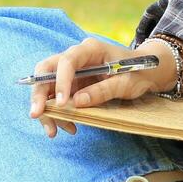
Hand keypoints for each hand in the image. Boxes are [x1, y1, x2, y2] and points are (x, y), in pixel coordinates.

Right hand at [29, 37, 175, 138]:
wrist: (146, 72)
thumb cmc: (138, 72)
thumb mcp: (125, 83)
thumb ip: (102, 91)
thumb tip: (77, 103)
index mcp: (90, 50)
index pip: (66, 61)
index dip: (60, 81)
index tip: (62, 104)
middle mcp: (76, 58)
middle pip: (46, 71)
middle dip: (39, 94)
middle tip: (36, 114)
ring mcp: (72, 72)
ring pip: (47, 87)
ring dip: (46, 109)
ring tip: (53, 131)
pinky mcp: (73, 86)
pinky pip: (58, 99)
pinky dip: (58, 114)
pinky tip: (69, 127)